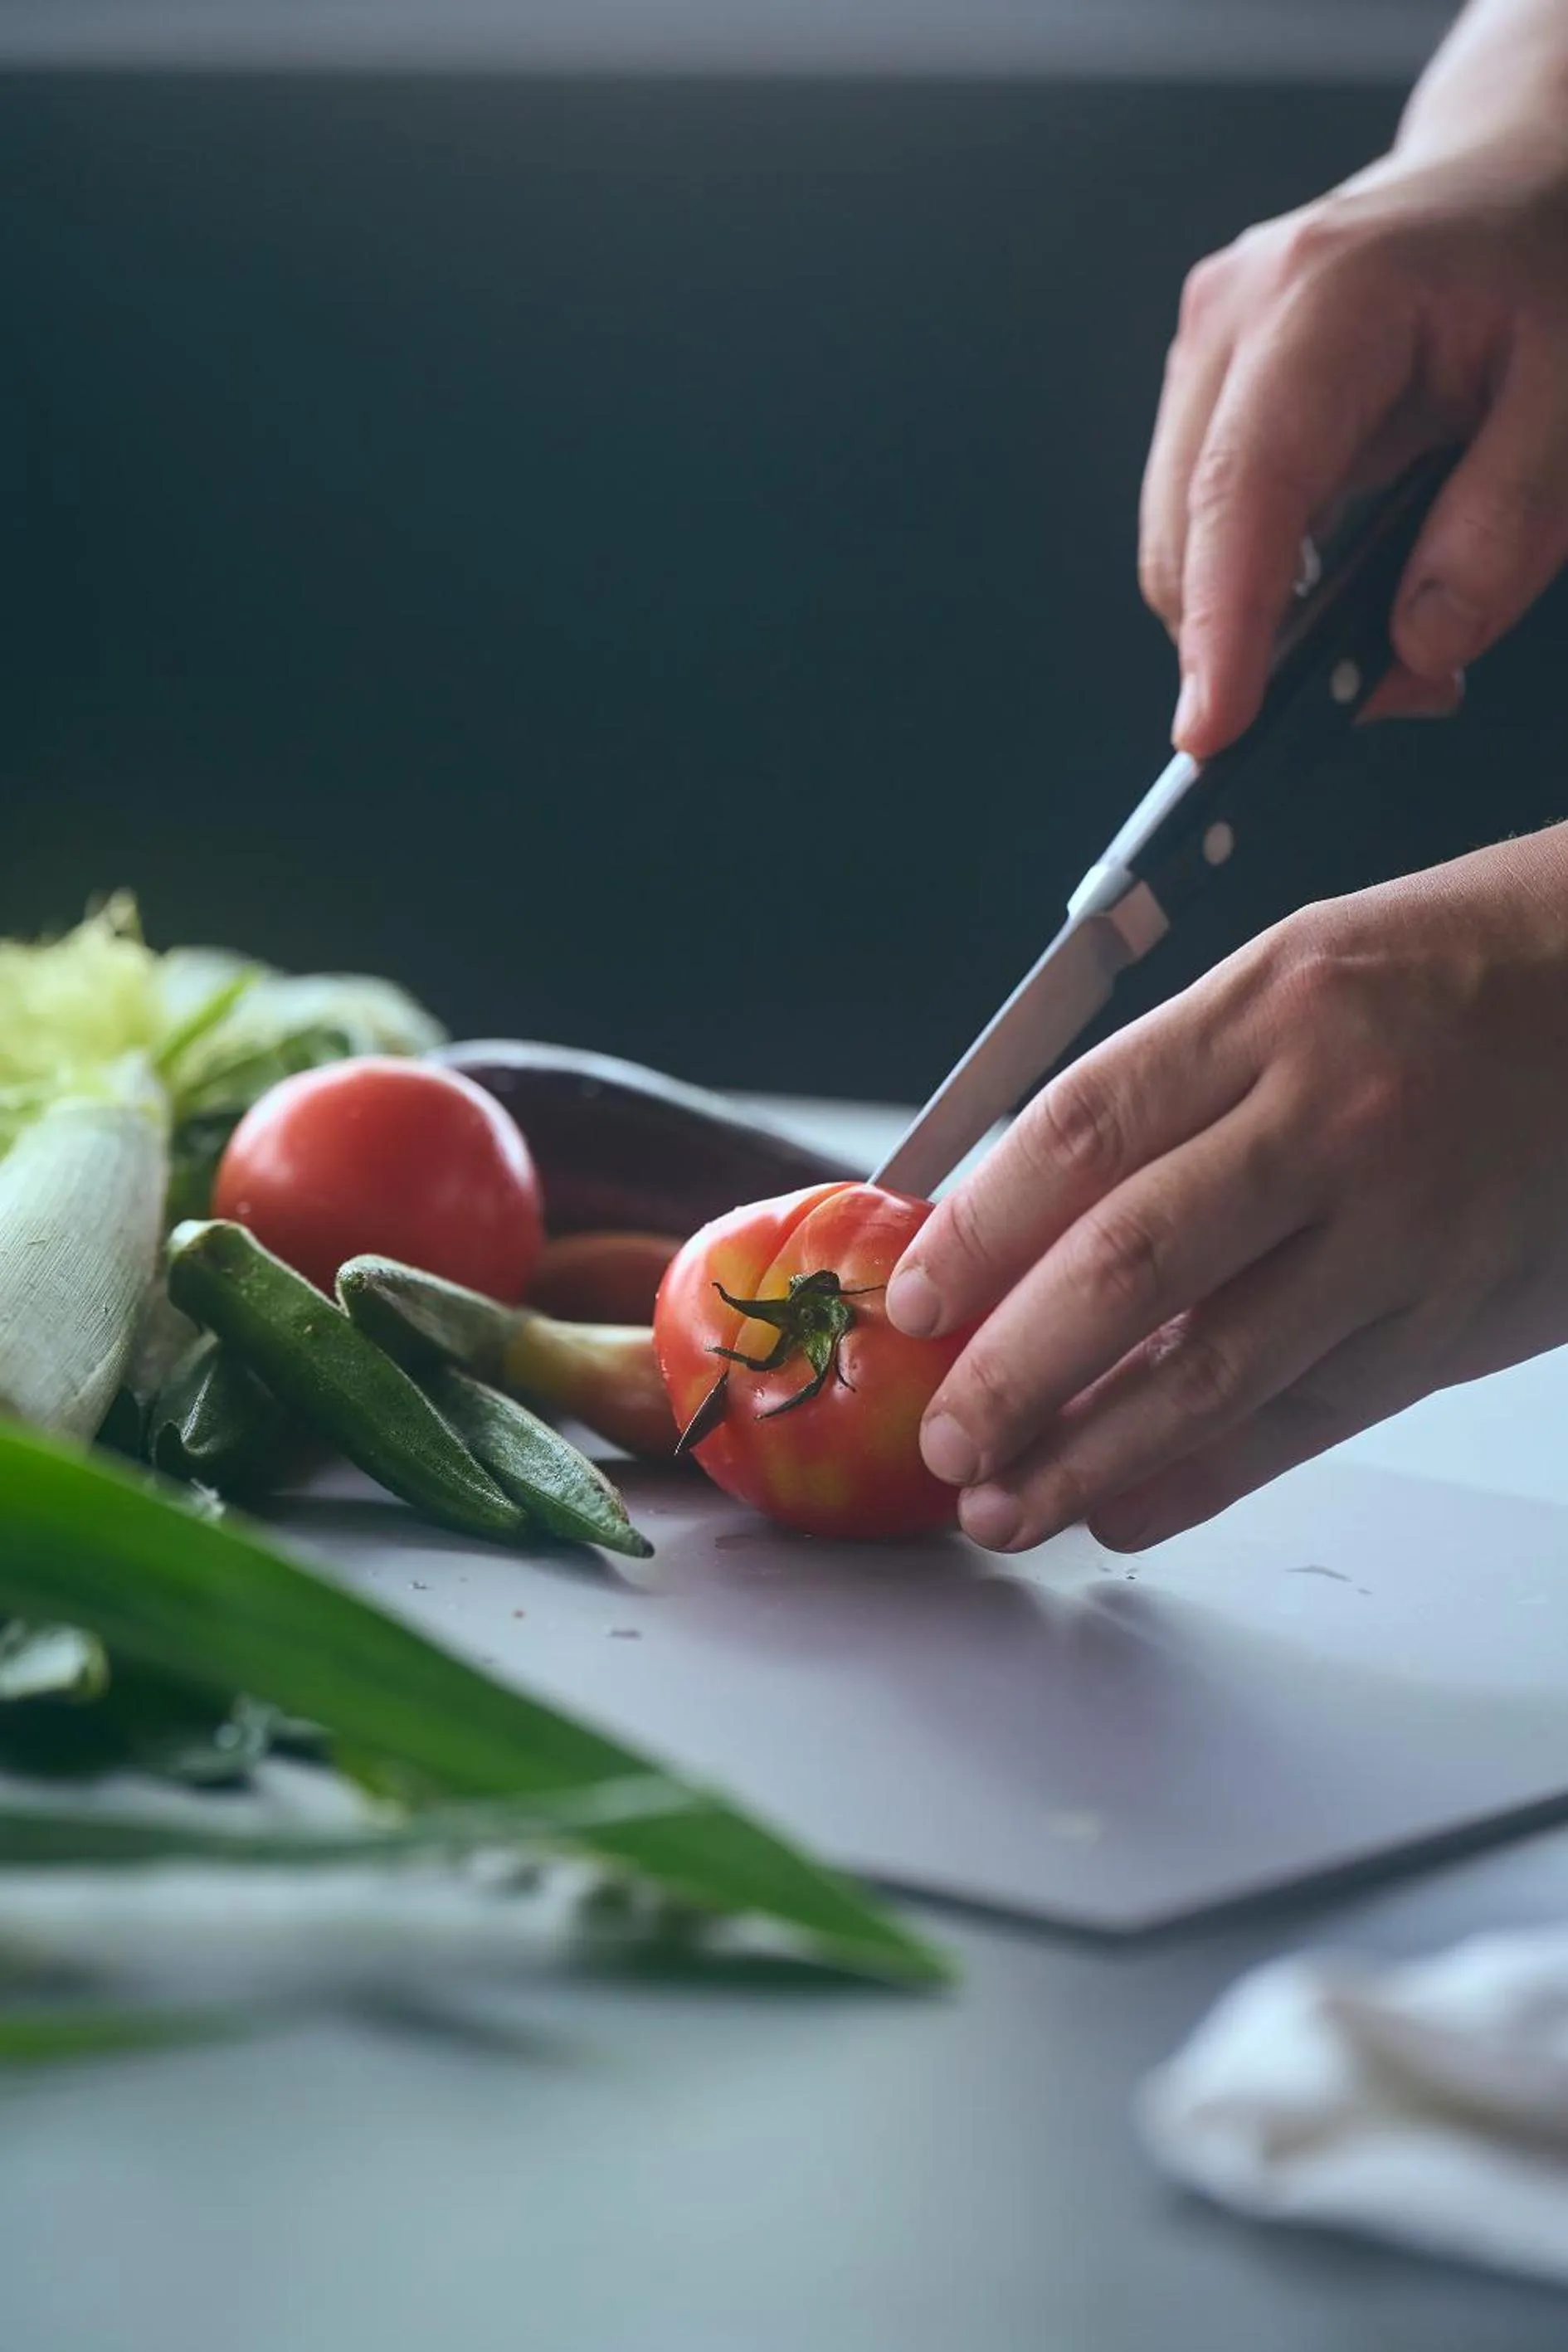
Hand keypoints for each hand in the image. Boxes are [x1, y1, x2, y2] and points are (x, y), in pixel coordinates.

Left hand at [885, 826, 1567, 1551]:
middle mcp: (1333, 1118)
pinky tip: (1126, 1508)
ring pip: (1216, 1371)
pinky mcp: (1455, 1318)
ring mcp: (1403, 1228)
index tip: (911, 1304)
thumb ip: (1171, 1089)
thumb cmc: (1454, 974)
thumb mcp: (1296, 971)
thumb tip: (1024, 1217)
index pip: (1081, 1132)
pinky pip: (1309, 1418)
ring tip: (1004, 1505)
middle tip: (942, 1439)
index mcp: (1271, 1008)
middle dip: (1014, 1374)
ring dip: (1091, 1455)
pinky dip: (1206, 1478)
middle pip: (1129, 1269)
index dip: (978, 1234)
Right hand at [1142, 125, 1567, 756]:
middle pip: (1185, 535)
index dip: (1222, 625)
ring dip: (1257, 620)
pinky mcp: (1207, 383)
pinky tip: (1339, 583)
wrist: (1521, 171)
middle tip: (1393, 690)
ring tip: (1385, 632)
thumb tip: (1415, 648)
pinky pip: (1201, 520)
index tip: (1216, 732)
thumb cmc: (1552, 265)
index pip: (1242, 488)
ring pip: (1180, 543)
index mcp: (1328, 294)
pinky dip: (1258, 583)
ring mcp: (1207, 345)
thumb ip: (1504, 531)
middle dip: (1255, 647)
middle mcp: (1237, 312)